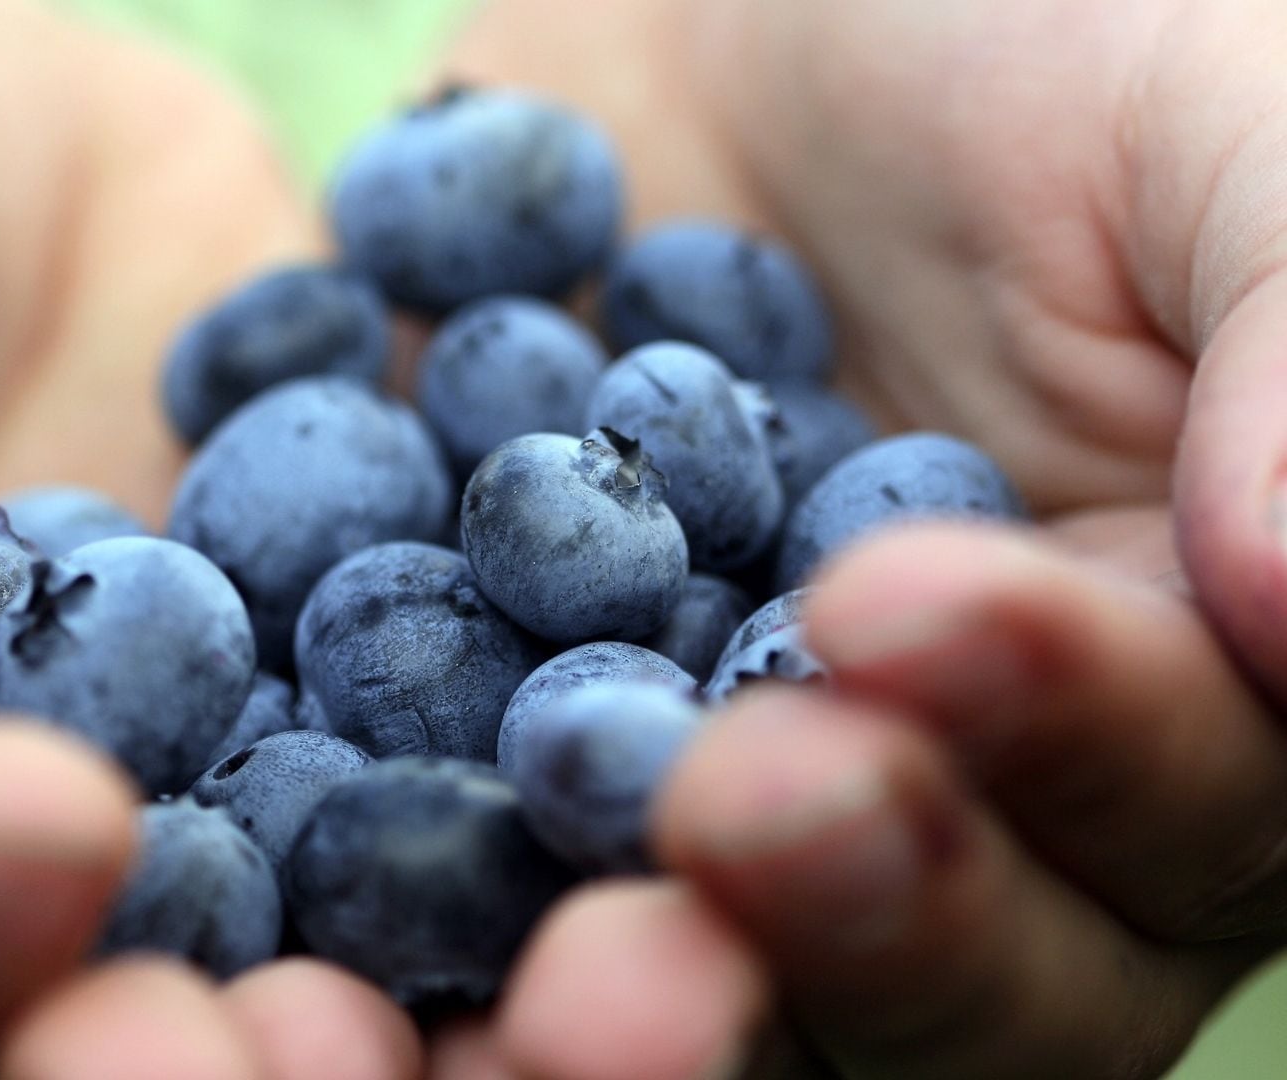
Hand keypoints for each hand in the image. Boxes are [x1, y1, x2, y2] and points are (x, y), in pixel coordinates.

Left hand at [437, 0, 1286, 1074]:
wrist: (746, 9)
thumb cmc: (1035, 38)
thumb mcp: (1220, 128)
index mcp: (1163, 696)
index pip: (1164, 808)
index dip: (1062, 737)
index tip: (914, 611)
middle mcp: (943, 803)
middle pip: (932, 973)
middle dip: (843, 904)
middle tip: (734, 808)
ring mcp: (693, 786)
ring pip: (675, 960)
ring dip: (598, 967)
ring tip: (530, 936)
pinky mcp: (484, 739)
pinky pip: (420, 839)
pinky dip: (355, 868)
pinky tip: (261, 845)